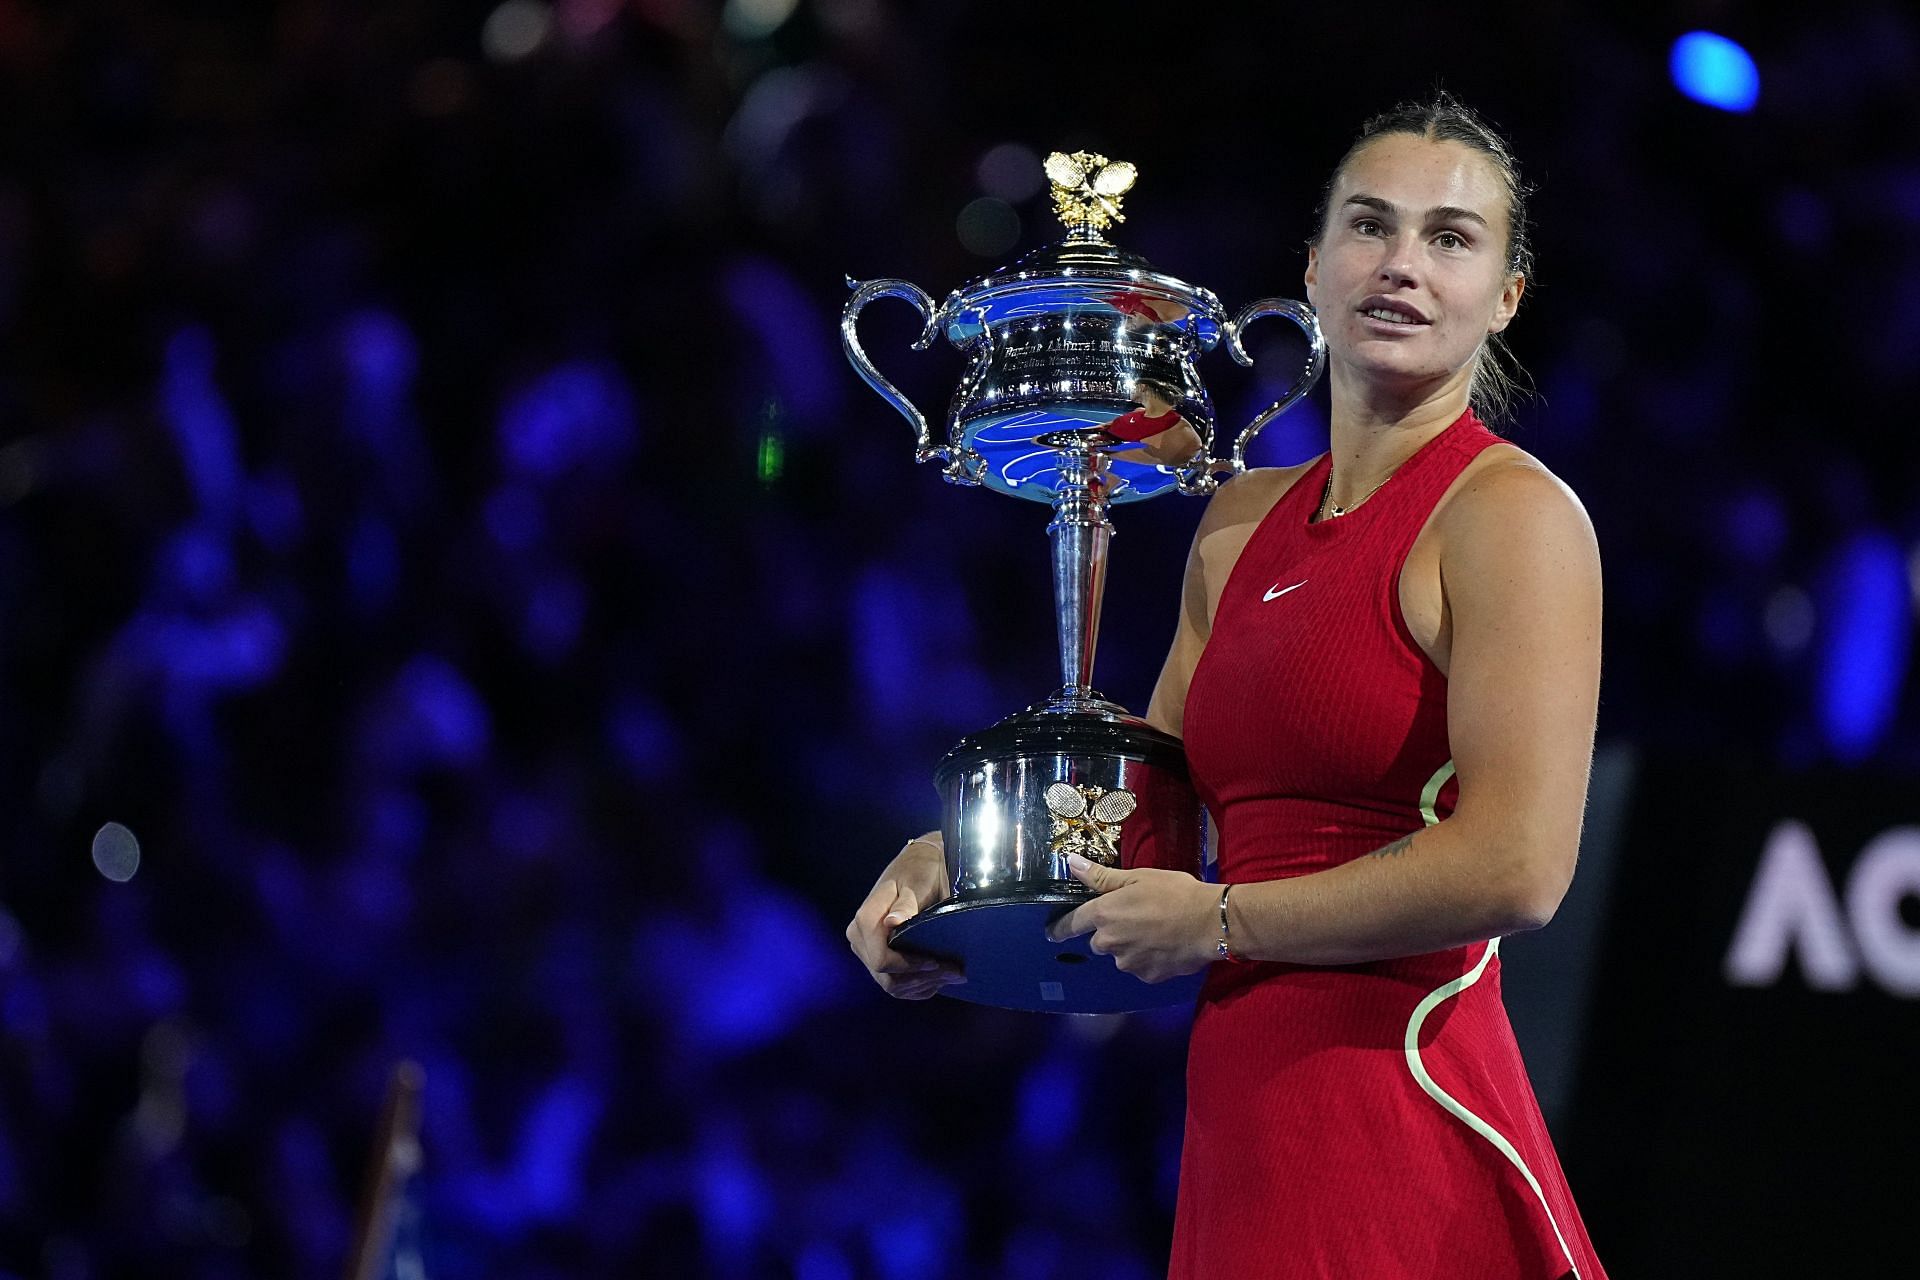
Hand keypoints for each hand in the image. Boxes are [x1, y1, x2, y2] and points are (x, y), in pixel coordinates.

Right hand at [845, 834, 964, 999]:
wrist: (917, 867)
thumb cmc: (919, 872)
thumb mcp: (916, 884)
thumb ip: (906, 904)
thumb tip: (892, 923)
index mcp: (865, 919)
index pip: (881, 959)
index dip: (908, 966)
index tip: (935, 961)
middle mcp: (859, 938)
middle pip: (887, 976)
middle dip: (922, 978)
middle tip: (956, 972)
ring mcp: (866, 950)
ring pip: (891, 985)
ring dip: (923, 985)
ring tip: (953, 975)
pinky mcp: (877, 958)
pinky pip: (894, 984)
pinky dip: (918, 987)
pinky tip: (939, 978)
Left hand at [1046, 853, 1217, 982]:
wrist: (1209, 922)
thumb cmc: (1174, 892)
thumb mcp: (1137, 877)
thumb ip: (1100, 876)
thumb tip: (1071, 863)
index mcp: (1103, 915)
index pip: (1071, 924)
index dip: (1060, 928)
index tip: (1051, 933)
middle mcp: (1109, 942)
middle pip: (1099, 941)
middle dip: (1110, 933)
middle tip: (1134, 919)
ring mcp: (1128, 963)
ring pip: (1120, 955)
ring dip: (1130, 947)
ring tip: (1155, 932)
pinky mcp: (1147, 977)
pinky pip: (1140, 967)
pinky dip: (1148, 959)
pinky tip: (1165, 946)